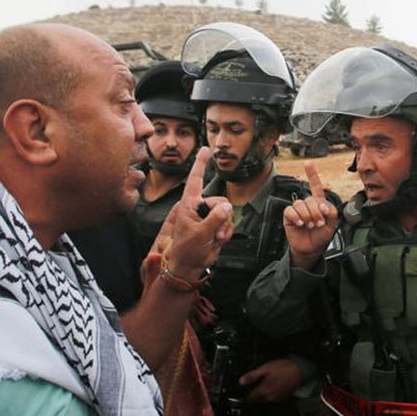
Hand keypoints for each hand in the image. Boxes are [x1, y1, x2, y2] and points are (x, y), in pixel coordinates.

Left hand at [150, 147, 233, 281]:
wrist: (190, 266)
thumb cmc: (187, 250)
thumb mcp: (200, 233)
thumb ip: (215, 219)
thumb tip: (227, 207)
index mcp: (189, 204)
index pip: (195, 179)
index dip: (201, 164)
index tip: (206, 149)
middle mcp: (199, 207)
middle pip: (220, 200)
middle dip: (221, 216)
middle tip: (213, 231)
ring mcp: (208, 217)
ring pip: (227, 212)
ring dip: (224, 227)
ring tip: (214, 238)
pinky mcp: (216, 226)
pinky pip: (229, 223)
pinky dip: (227, 232)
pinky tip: (218, 240)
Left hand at [239, 358, 302, 402]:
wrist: (299, 370)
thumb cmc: (283, 368)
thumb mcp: (264, 368)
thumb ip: (252, 376)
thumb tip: (241, 381)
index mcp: (264, 390)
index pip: (250, 399)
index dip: (245, 397)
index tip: (242, 395)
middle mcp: (270, 397)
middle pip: (257, 400)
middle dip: (254, 396)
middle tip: (253, 387)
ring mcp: (277, 398)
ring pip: (265, 399)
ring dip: (263, 395)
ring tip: (264, 384)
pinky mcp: (283, 397)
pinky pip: (273, 398)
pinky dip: (271, 394)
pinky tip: (273, 386)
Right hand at [284, 161, 337, 269]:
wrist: (311, 249)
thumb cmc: (321, 236)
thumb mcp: (332, 223)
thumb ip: (331, 211)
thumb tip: (322, 206)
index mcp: (318, 203)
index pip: (315, 186)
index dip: (312, 174)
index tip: (308, 163)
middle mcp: (307, 204)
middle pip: (310, 199)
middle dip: (316, 212)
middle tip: (318, 223)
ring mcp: (297, 210)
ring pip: (300, 204)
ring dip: (307, 216)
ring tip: (310, 225)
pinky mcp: (289, 216)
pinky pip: (290, 211)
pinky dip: (296, 217)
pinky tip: (300, 223)